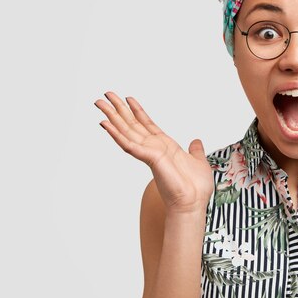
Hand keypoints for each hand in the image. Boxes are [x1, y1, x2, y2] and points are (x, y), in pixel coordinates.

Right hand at [95, 91, 213, 213]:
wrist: (193, 202)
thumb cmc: (195, 187)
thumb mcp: (198, 161)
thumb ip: (195, 150)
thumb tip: (196, 142)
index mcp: (165, 146)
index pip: (147, 124)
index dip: (137, 111)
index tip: (128, 98)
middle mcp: (154, 148)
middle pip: (132, 124)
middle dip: (119, 109)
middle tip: (105, 95)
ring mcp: (149, 153)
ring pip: (126, 131)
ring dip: (112, 117)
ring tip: (99, 103)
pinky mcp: (149, 159)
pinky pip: (129, 144)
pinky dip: (117, 134)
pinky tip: (106, 124)